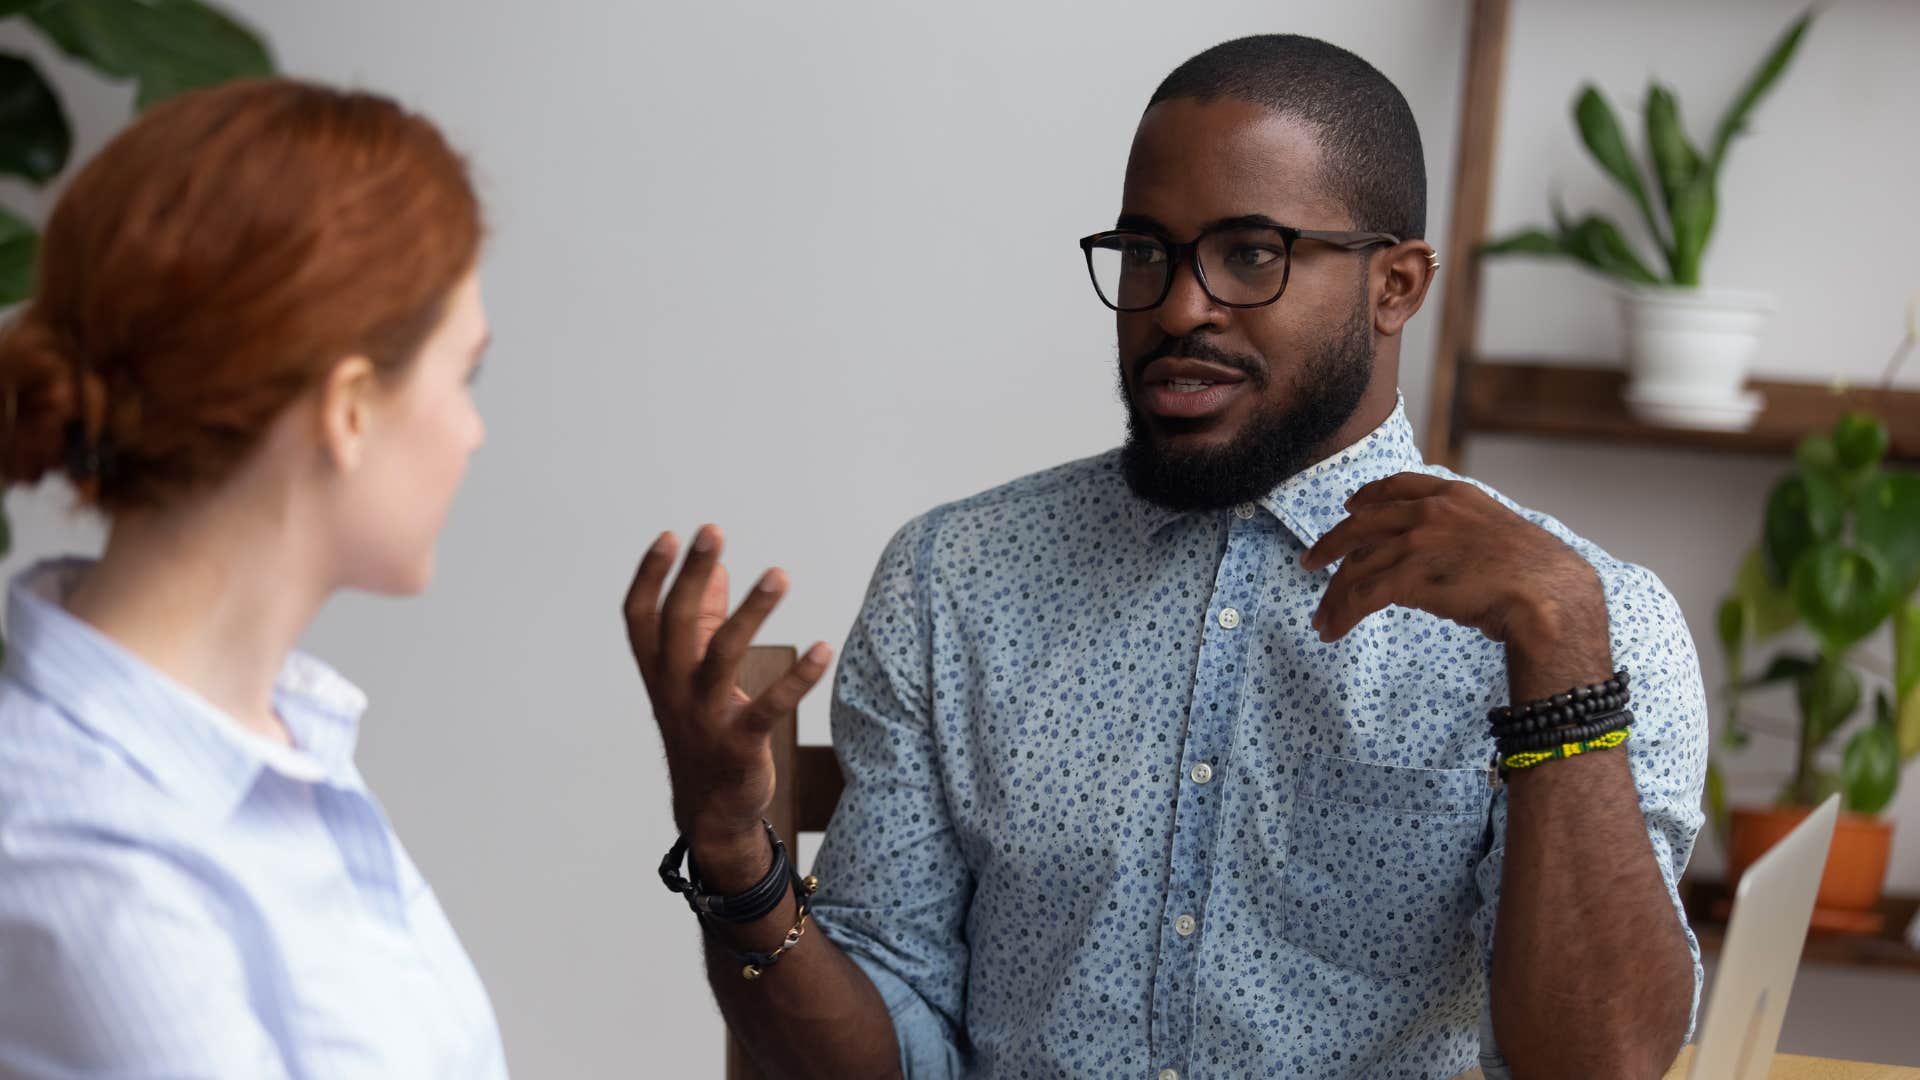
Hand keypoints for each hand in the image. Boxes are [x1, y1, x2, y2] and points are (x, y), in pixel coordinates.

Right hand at [623, 525, 833, 872]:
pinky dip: (799, 677)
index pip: (640, 616)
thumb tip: (719, 570)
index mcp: (657, 671)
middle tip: (712, 532)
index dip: (650, 576)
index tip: (672, 536)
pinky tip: (822, 649)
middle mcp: (673, 690)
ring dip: (752, 612)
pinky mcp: (740, 742)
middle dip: (693, 575)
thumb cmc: (702, 729)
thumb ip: (706, 622)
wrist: (709, 809)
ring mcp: (705, 717)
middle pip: (677, 624)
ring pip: (723, 655)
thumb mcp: (693, 676)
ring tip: (779, 574)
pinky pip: (771, 705)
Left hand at [1299, 474, 1610, 696]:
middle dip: (1329, 545)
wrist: (1549, 595)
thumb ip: (1466, 533)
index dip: (1368, 496)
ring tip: (1320, 619)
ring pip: (1356, 567)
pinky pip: (1361, 597)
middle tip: (1309, 563)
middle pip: (1361, 525)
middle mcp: (1430, 512)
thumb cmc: (1538, 576)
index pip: (1398, 485)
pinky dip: (1341, 615)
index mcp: (1455, 495)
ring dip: (1333, 596)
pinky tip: (1333, 630)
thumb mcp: (1499, 534)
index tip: (1349, 506)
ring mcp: (1417, 543)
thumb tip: (1447, 556)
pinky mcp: (1409, 577)